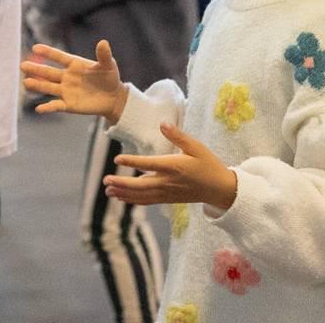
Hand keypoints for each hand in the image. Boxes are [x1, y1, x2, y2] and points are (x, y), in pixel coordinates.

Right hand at [21, 40, 126, 118]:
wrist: (114, 98)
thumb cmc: (110, 78)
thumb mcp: (108, 65)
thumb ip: (103, 55)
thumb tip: (103, 42)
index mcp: (74, 64)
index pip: (59, 57)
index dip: (48, 52)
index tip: (35, 48)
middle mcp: (67, 77)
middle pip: (48, 72)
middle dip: (36, 69)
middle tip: (23, 65)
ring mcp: (66, 91)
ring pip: (48, 87)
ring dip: (37, 85)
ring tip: (26, 82)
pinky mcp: (69, 104)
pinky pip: (56, 105)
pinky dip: (48, 107)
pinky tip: (39, 109)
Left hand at [107, 122, 238, 211]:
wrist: (219, 189)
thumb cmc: (208, 164)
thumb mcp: (197, 147)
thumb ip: (178, 136)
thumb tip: (162, 123)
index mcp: (175, 167)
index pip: (149, 164)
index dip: (132, 161)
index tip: (117, 159)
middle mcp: (168, 182)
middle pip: (141, 185)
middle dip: (122, 183)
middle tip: (105, 180)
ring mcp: (167, 193)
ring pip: (142, 196)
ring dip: (124, 193)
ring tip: (108, 190)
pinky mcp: (167, 199)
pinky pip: (147, 201)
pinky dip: (133, 200)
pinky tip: (121, 197)